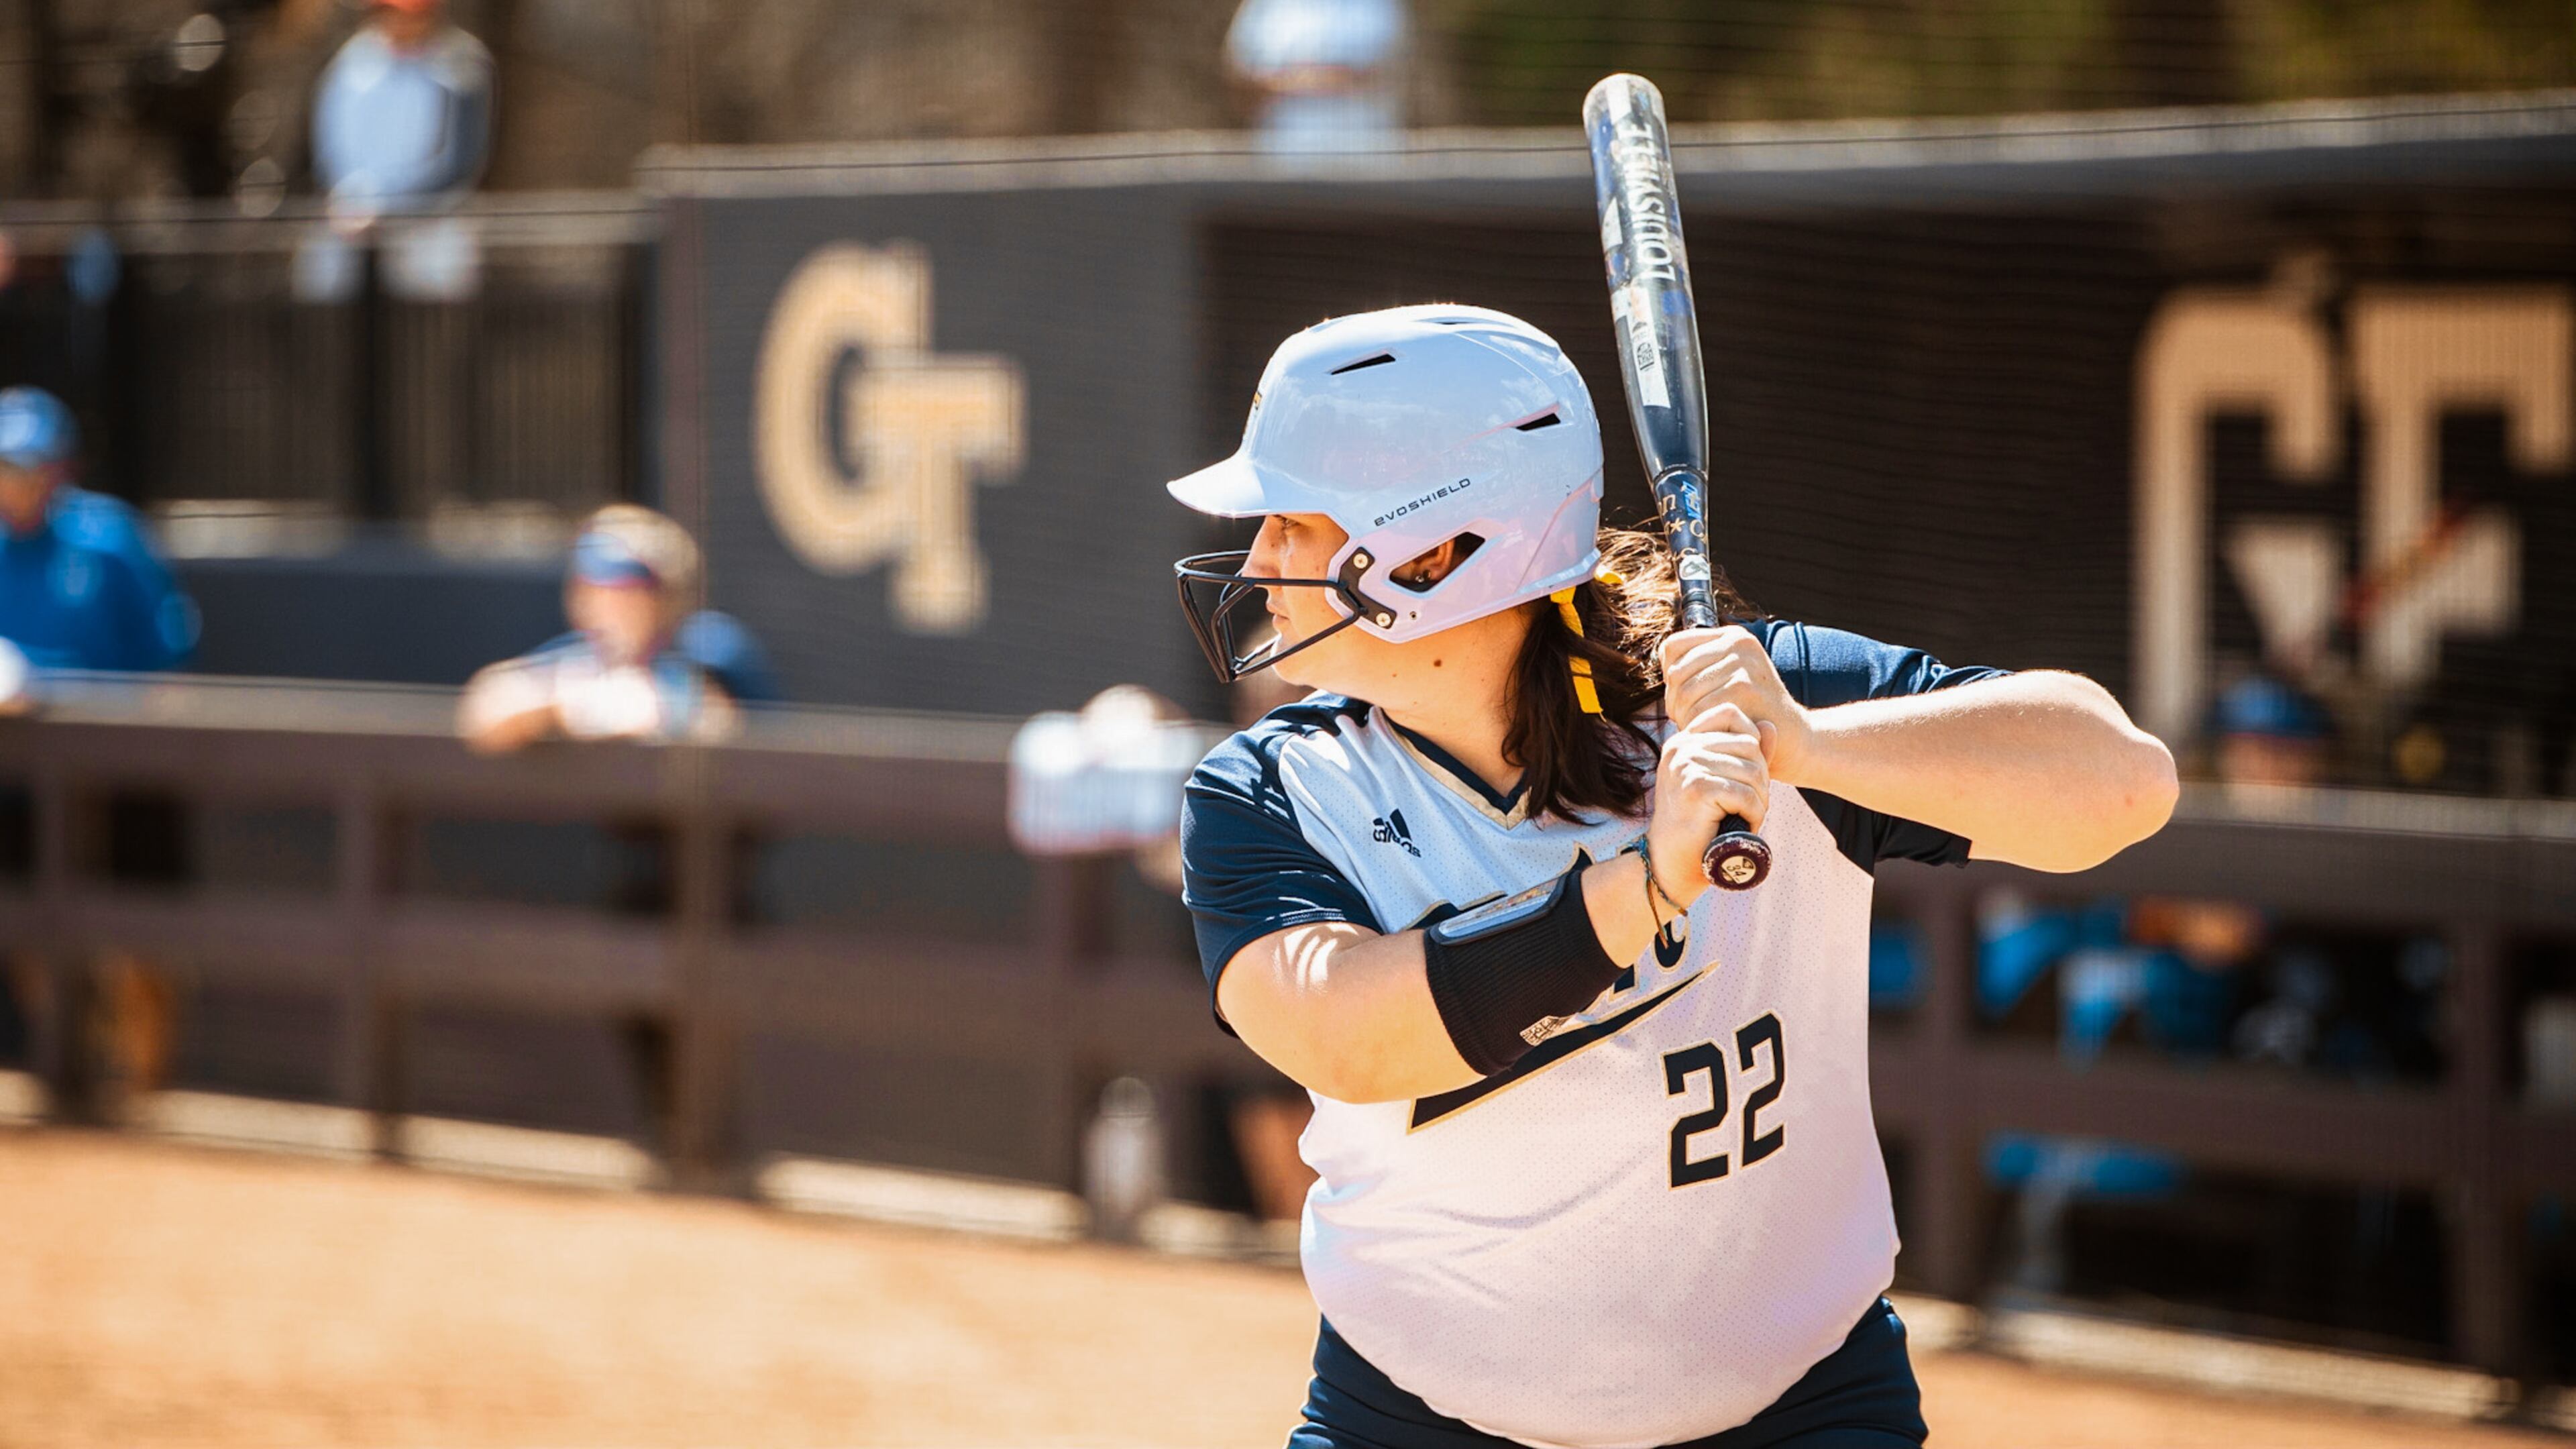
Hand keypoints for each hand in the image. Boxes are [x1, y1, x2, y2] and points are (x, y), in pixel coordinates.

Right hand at [1645, 701, 1769, 906]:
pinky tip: (1742, 826)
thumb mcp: (1724, 780)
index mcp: (1684, 740)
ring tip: (1746, 817)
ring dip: (1759, 800)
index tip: (1745, 776)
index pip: (1730, 714)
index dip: (1752, 741)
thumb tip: (1770, 725)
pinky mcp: (1696, 788)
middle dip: (1760, 779)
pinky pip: (1746, 794)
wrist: (1671, 864)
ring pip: (1752, 771)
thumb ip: (1747, 752)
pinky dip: (1754, 815)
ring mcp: (1686, 766)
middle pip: (1749, 745)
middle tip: (1750, 805)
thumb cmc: (1700, 824)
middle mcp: (1681, 747)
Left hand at [1659, 626, 1812, 784]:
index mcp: (1732, 636)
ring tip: (1700, 727)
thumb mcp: (1729, 678)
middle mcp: (1738, 642)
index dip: (1669, 676)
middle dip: (1674, 702)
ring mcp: (1742, 663)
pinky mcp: (1743, 688)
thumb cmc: (1752, 712)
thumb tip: (1662, 660)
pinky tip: (1711, 734)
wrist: (1794, 739)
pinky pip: (1697, 710)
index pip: (1672, 646)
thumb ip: (1701, 666)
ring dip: (1684, 718)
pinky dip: (1697, 728)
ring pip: (1683, 692)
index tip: (1682, 696)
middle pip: (1675, 671)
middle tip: (1687, 720)